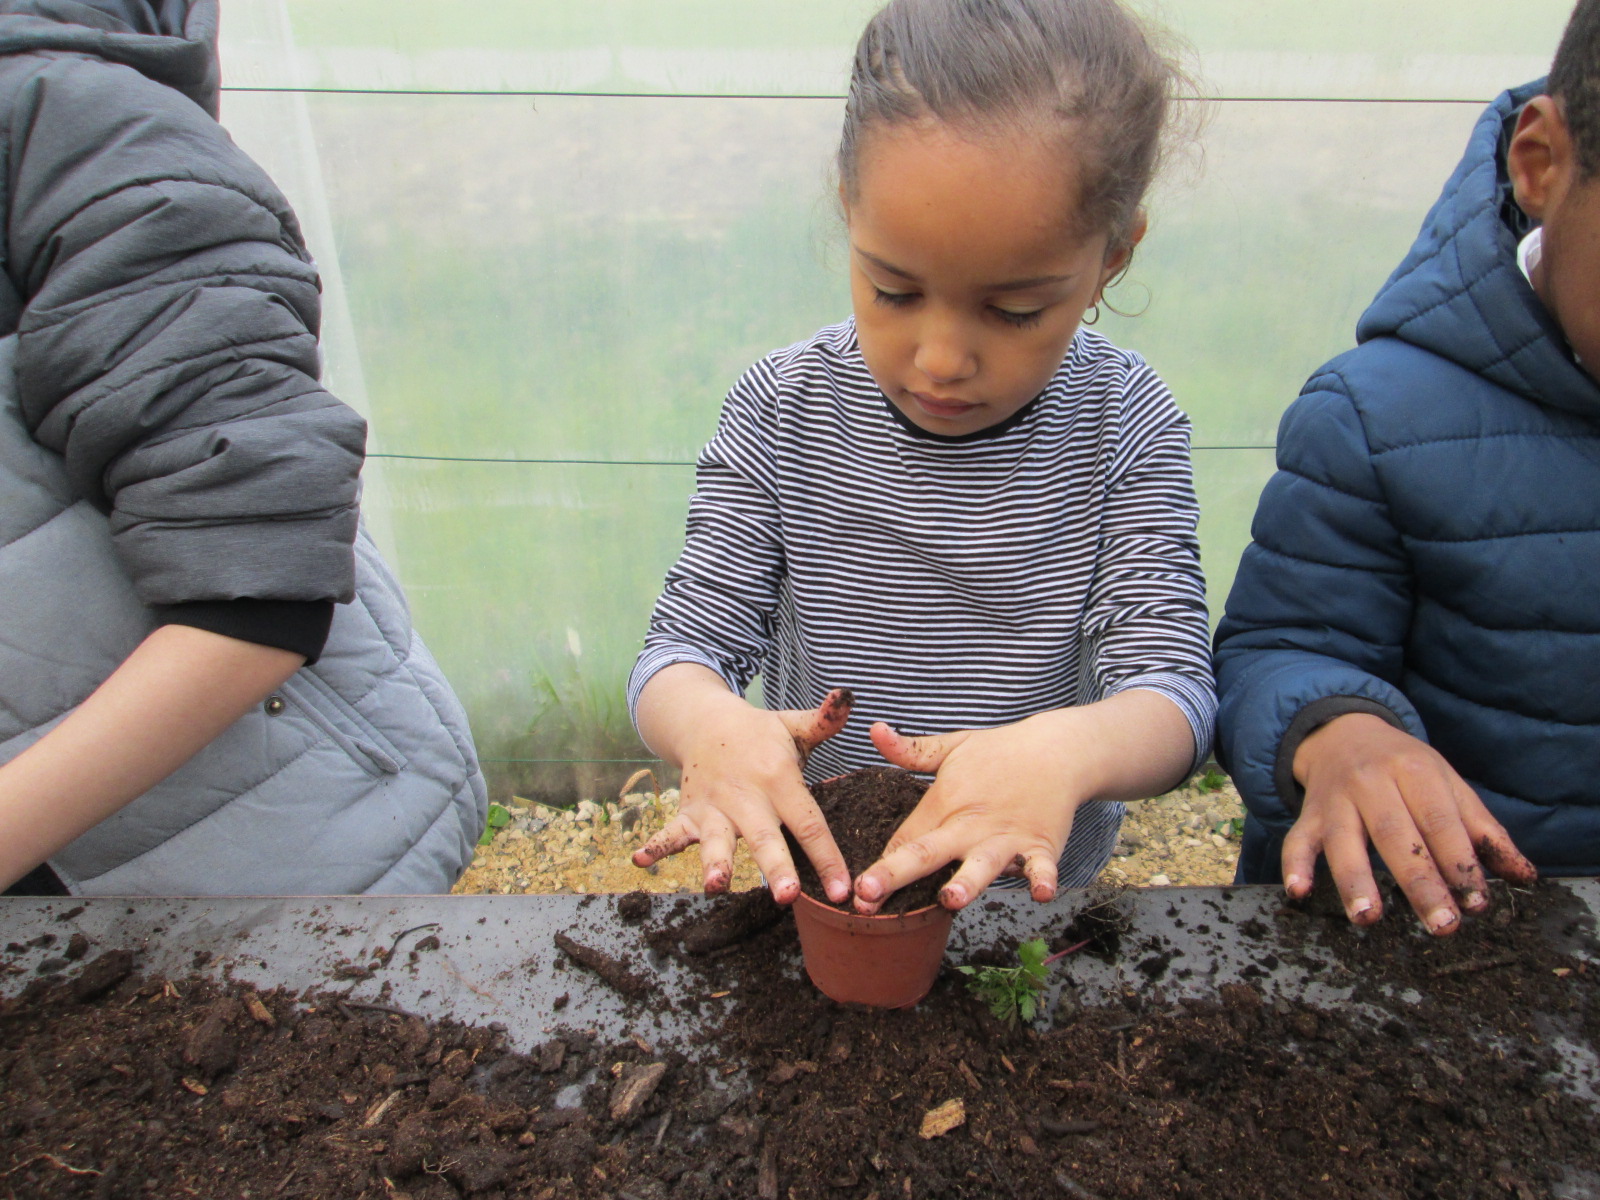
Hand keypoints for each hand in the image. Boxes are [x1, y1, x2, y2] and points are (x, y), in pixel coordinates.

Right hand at [632, 682, 853, 904]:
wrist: (706, 722)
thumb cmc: (761, 735)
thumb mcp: (793, 725)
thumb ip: (824, 719)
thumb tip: (849, 695)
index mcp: (779, 780)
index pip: (808, 822)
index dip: (826, 858)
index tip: (842, 891)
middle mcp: (747, 796)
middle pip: (764, 837)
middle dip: (775, 867)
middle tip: (788, 896)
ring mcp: (715, 807)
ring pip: (717, 840)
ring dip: (716, 862)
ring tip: (715, 885)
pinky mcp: (690, 813)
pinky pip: (671, 831)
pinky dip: (656, 845)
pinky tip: (640, 862)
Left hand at [851, 715, 1078, 913]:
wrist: (1055, 750)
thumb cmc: (998, 753)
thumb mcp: (951, 748)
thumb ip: (910, 750)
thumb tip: (873, 729)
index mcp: (944, 804)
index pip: (904, 840)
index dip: (879, 866)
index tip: (854, 890)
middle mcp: (970, 825)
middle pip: (928, 852)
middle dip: (896, 874)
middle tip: (868, 893)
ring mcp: (1006, 837)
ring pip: (983, 865)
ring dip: (967, 882)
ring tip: (951, 898)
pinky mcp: (1040, 845)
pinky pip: (1041, 866)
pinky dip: (1042, 878)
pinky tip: (1041, 892)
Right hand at [1288, 713, 1537, 934]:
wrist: (1341, 732)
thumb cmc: (1404, 767)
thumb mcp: (1448, 784)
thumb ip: (1483, 830)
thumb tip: (1523, 876)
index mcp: (1414, 771)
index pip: (1440, 821)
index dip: (1459, 862)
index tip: (1476, 902)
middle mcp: (1371, 782)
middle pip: (1396, 835)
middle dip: (1419, 883)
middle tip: (1442, 926)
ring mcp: (1336, 799)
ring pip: (1343, 841)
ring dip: (1354, 880)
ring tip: (1368, 917)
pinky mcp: (1308, 815)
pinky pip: (1297, 839)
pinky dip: (1294, 865)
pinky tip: (1298, 892)